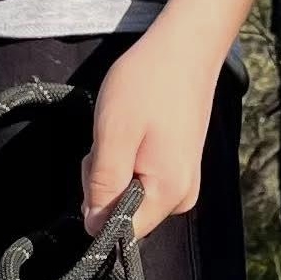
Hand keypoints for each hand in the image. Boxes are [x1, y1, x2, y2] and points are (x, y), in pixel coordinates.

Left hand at [82, 27, 218, 239]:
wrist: (186, 47)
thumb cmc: (148, 83)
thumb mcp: (114, 134)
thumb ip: (103, 186)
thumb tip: (94, 228)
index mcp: (168, 194)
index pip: (121, 233)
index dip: (97, 205)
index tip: (99, 165)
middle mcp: (182, 197)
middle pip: (124, 215)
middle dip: (103, 183)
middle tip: (110, 138)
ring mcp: (184, 183)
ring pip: (130, 197)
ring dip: (114, 169)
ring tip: (125, 130)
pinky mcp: (180, 169)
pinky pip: (142, 181)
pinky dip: (127, 160)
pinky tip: (135, 132)